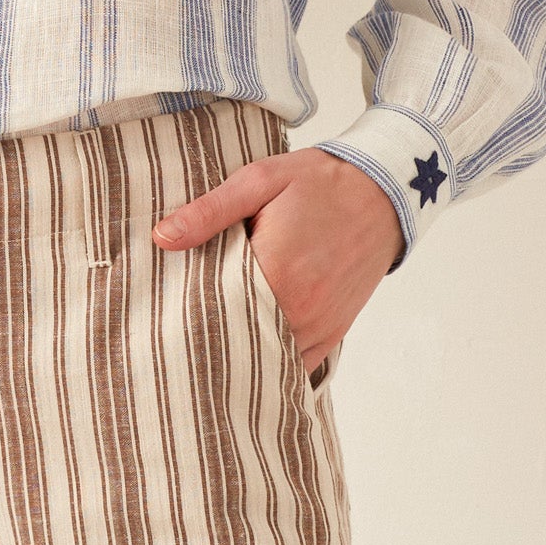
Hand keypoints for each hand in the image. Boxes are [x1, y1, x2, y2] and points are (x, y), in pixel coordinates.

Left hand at [152, 145, 403, 375]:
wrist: (383, 192)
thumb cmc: (319, 182)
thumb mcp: (259, 181)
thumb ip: (209, 212)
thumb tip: (162, 238)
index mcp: (278, 270)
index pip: (216, 309)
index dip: (186, 310)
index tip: (163, 310)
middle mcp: (302, 308)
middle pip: (239, 340)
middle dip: (208, 335)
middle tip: (176, 330)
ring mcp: (320, 325)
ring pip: (267, 358)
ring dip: (240, 351)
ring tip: (208, 338)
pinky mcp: (333, 332)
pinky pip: (296, 363)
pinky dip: (272, 360)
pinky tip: (248, 350)